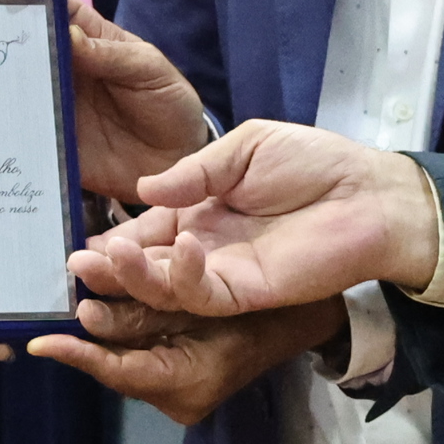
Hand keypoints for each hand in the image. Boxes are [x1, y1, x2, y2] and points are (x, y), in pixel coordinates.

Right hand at [20, 0, 210, 200]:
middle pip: (28, 46)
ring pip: (18, 89)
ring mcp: (56, 104)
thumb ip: (111, 55)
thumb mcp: (148, 70)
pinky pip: (26, 135)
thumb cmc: (167, 102)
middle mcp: (66, 69)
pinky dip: (8, 131)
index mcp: (90, 40)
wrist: (176, 160)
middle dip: (5, 35)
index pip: (62, 8)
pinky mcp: (53, 141)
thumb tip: (69, 34)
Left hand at [30, 295, 347, 426]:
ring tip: (81, 269)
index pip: (121, 372)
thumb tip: (102, 295)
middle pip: (120, 350)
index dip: (80, 354)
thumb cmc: (277, 309)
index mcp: (188, 385)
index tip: (41, 341)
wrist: (312, 316)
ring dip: (106, 300)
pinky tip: (105, 274)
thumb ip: (167, 295)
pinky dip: (125, 303)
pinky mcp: (176, 354)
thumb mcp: (222, 301)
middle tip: (69, 281)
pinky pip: (141, 332)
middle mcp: (175, 388)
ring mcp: (175, 373)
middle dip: (94, 314)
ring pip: (128, 336)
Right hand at [68, 122, 440, 316]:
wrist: (369, 193)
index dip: (114, 238)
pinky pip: (203, 294)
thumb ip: (194, 172)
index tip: (78, 241)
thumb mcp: (245, 148)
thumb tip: (141, 188)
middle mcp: (203, 247)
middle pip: (144, 266)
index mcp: (198, 211)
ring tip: (106, 257)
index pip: (145, 230)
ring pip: (163, 287)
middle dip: (108, 266)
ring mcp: (223, 273)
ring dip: (132, 276)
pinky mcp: (247, 292)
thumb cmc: (314, 164)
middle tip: (74, 262)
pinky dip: (182, 276)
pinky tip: (179, 247)